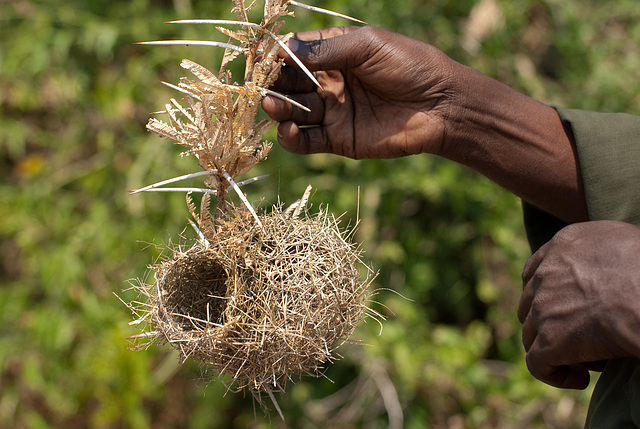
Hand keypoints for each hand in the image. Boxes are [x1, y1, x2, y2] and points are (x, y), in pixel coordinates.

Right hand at [262, 26, 458, 158]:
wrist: (442, 106)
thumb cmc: (411, 66)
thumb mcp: (367, 47)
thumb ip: (325, 50)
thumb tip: (282, 48)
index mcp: (334, 54)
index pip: (293, 54)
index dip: (274, 57)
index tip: (258, 60)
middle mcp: (328, 82)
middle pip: (288, 84)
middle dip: (272, 84)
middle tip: (261, 87)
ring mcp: (332, 112)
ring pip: (293, 111)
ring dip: (278, 109)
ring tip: (274, 106)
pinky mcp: (339, 140)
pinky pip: (306, 141)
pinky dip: (291, 138)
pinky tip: (288, 129)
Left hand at [518, 220, 639, 388]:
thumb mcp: (620, 239)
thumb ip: (599, 248)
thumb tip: (603, 268)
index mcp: (564, 244)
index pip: (537, 269)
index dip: (545, 293)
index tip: (563, 308)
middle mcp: (546, 274)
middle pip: (531, 303)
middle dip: (548, 321)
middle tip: (578, 336)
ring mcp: (543, 308)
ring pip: (532, 333)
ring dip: (553, 348)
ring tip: (584, 360)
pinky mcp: (550, 340)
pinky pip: (537, 364)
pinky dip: (553, 375)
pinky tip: (580, 380)